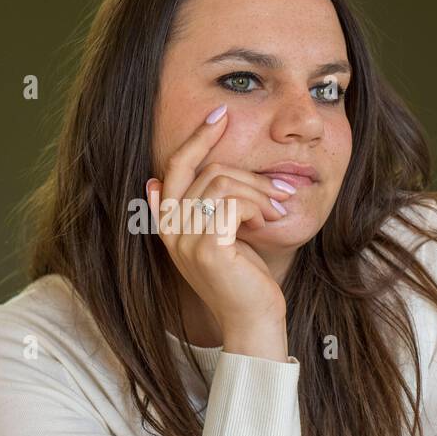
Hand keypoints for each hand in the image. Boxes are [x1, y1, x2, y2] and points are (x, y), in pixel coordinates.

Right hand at [146, 105, 292, 346]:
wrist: (255, 320)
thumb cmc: (245, 278)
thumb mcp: (221, 235)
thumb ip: (202, 206)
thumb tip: (157, 178)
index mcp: (170, 225)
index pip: (173, 167)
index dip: (196, 138)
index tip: (220, 116)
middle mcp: (171, 231)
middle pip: (201, 170)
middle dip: (246, 171)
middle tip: (280, 187)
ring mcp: (186, 240)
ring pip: (221, 182)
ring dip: (259, 191)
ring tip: (279, 209)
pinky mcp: (208, 248)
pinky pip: (233, 202)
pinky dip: (258, 205)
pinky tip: (272, 220)